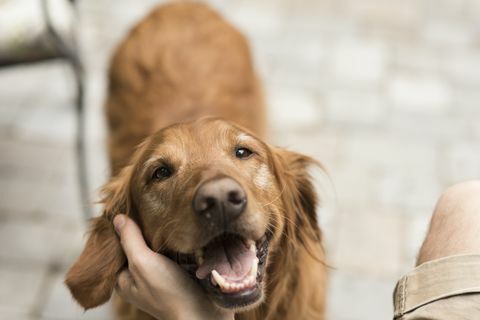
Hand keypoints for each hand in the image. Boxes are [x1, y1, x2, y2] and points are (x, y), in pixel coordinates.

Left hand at [113, 214, 232, 319]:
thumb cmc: (170, 293)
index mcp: (125, 279)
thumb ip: (130, 240)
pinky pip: (175, 252)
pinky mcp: (180, 273)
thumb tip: (117, 218)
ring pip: (158, 247)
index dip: (123, 228)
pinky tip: (181, 229)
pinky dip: (177, 241)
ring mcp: (161, 276)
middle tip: (151, 207)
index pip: (118, 246)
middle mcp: (141, 278)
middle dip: (144, 229)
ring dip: (163, 234)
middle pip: (139, 245)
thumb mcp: (143, 263)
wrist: (204, 314)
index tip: (131, 208)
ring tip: (167, 214)